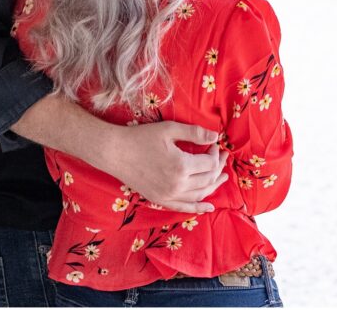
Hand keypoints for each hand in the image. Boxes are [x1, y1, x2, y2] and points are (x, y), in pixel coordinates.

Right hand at [101, 121, 227, 212]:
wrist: (114, 152)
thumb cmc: (139, 137)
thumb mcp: (167, 129)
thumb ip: (193, 133)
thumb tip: (216, 137)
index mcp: (182, 166)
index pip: (209, 163)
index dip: (215, 153)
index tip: (213, 144)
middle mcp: (178, 184)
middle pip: (208, 179)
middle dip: (218, 167)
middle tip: (221, 157)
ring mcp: (169, 194)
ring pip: (200, 194)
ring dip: (213, 186)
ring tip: (222, 178)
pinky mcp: (160, 199)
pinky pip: (184, 207)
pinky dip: (198, 207)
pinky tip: (209, 206)